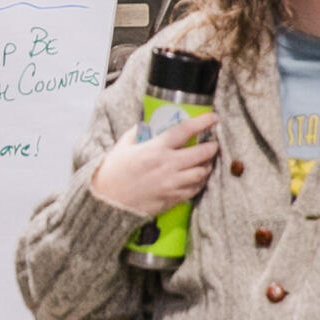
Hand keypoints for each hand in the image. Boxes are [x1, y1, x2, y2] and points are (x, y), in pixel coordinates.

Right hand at [89, 115, 219, 215]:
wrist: (106, 201)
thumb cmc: (112, 173)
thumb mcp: (122, 146)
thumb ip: (138, 132)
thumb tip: (149, 123)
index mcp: (155, 149)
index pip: (185, 131)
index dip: (202, 122)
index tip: (213, 118)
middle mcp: (167, 166)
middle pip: (201, 153)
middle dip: (211, 147)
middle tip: (212, 144)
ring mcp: (171, 184)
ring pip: (201, 173)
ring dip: (206, 166)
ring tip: (205, 162)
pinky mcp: (171, 199)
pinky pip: (194, 190)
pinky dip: (198, 182)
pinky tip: (196, 178)